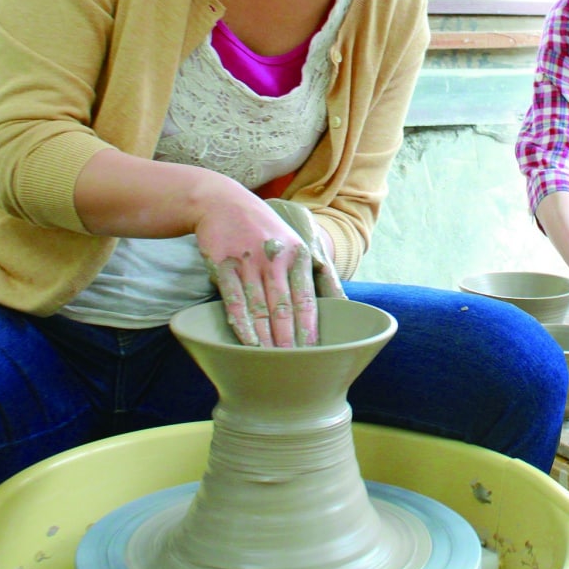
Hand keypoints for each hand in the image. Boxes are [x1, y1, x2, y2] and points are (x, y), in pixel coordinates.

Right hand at [197, 194, 338, 347]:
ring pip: (259, 307)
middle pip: (283, 307)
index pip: (306, 299)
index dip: (309, 328)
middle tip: (293, 365)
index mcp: (298, 254)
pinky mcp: (224, 264)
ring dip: (265, 337)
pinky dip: (241, 323)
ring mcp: (249, 261)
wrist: (225, 203)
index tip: (314, 352)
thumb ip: (319, 274)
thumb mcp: (298, 243)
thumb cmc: (268, 231)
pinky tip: (247, 342)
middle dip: (289, 339)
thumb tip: (343, 303)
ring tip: (271, 361)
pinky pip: (233, 299)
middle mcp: (275, 258)